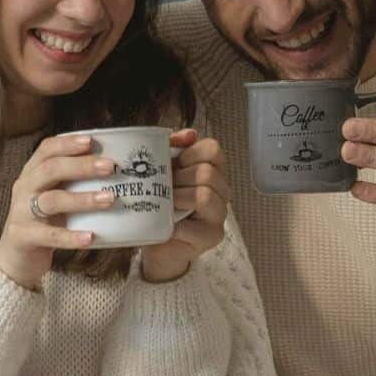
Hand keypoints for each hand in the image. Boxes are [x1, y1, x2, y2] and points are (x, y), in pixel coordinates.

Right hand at [0, 135, 116, 289]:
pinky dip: (71, 237)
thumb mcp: (56, 197)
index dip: (67, 143)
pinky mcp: (23, 237)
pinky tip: (91, 237)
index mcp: (32, 174)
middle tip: (110, 167)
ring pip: (52, 200)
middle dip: (81, 166)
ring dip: (82, 199)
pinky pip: (49, 235)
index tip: (92, 141)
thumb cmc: (44, 222)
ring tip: (109, 199)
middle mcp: (24, 188)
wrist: (16, 257)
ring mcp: (21, 212)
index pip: (46, 150)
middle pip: (50, 170)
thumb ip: (75, 184)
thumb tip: (119, 173)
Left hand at [139, 129, 229, 282]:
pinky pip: (197, 225)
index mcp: (212, 170)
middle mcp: (221, 190)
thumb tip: (188, 134)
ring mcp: (219, 214)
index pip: (213, 149)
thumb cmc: (158, 202)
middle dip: (179, 178)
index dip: (189, 154)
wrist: (154, 241)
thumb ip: (171, 147)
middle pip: (208, 172)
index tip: (173, 165)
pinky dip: (177, 225)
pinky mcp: (212, 236)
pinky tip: (168, 225)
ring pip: (205, 195)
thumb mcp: (160, 170)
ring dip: (179, 198)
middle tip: (164, 188)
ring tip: (166, 205)